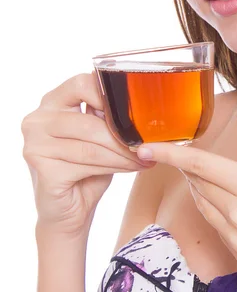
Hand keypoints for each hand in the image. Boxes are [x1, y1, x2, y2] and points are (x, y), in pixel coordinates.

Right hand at [21, 73, 154, 236]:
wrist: (69, 208)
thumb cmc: (88, 166)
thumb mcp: (100, 134)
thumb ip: (108, 116)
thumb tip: (142, 108)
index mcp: (53, 101)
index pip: (82, 84)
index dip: (110, 95)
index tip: (134, 112)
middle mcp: (38, 120)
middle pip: (90, 122)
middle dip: (123, 137)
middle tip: (147, 145)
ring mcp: (35, 144)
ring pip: (92, 146)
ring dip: (124, 155)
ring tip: (144, 158)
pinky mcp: (41, 168)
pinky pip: (87, 164)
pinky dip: (115, 167)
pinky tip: (132, 168)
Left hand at [136, 113, 236, 291]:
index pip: (203, 165)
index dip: (172, 154)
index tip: (147, 146)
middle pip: (198, 182)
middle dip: (186, 164)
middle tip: (178, 149)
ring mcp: (236, 239)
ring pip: (203, 203)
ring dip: (196, 183)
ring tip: (200, 169)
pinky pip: (213, 222)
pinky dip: (209, 204)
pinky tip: (221, 197)